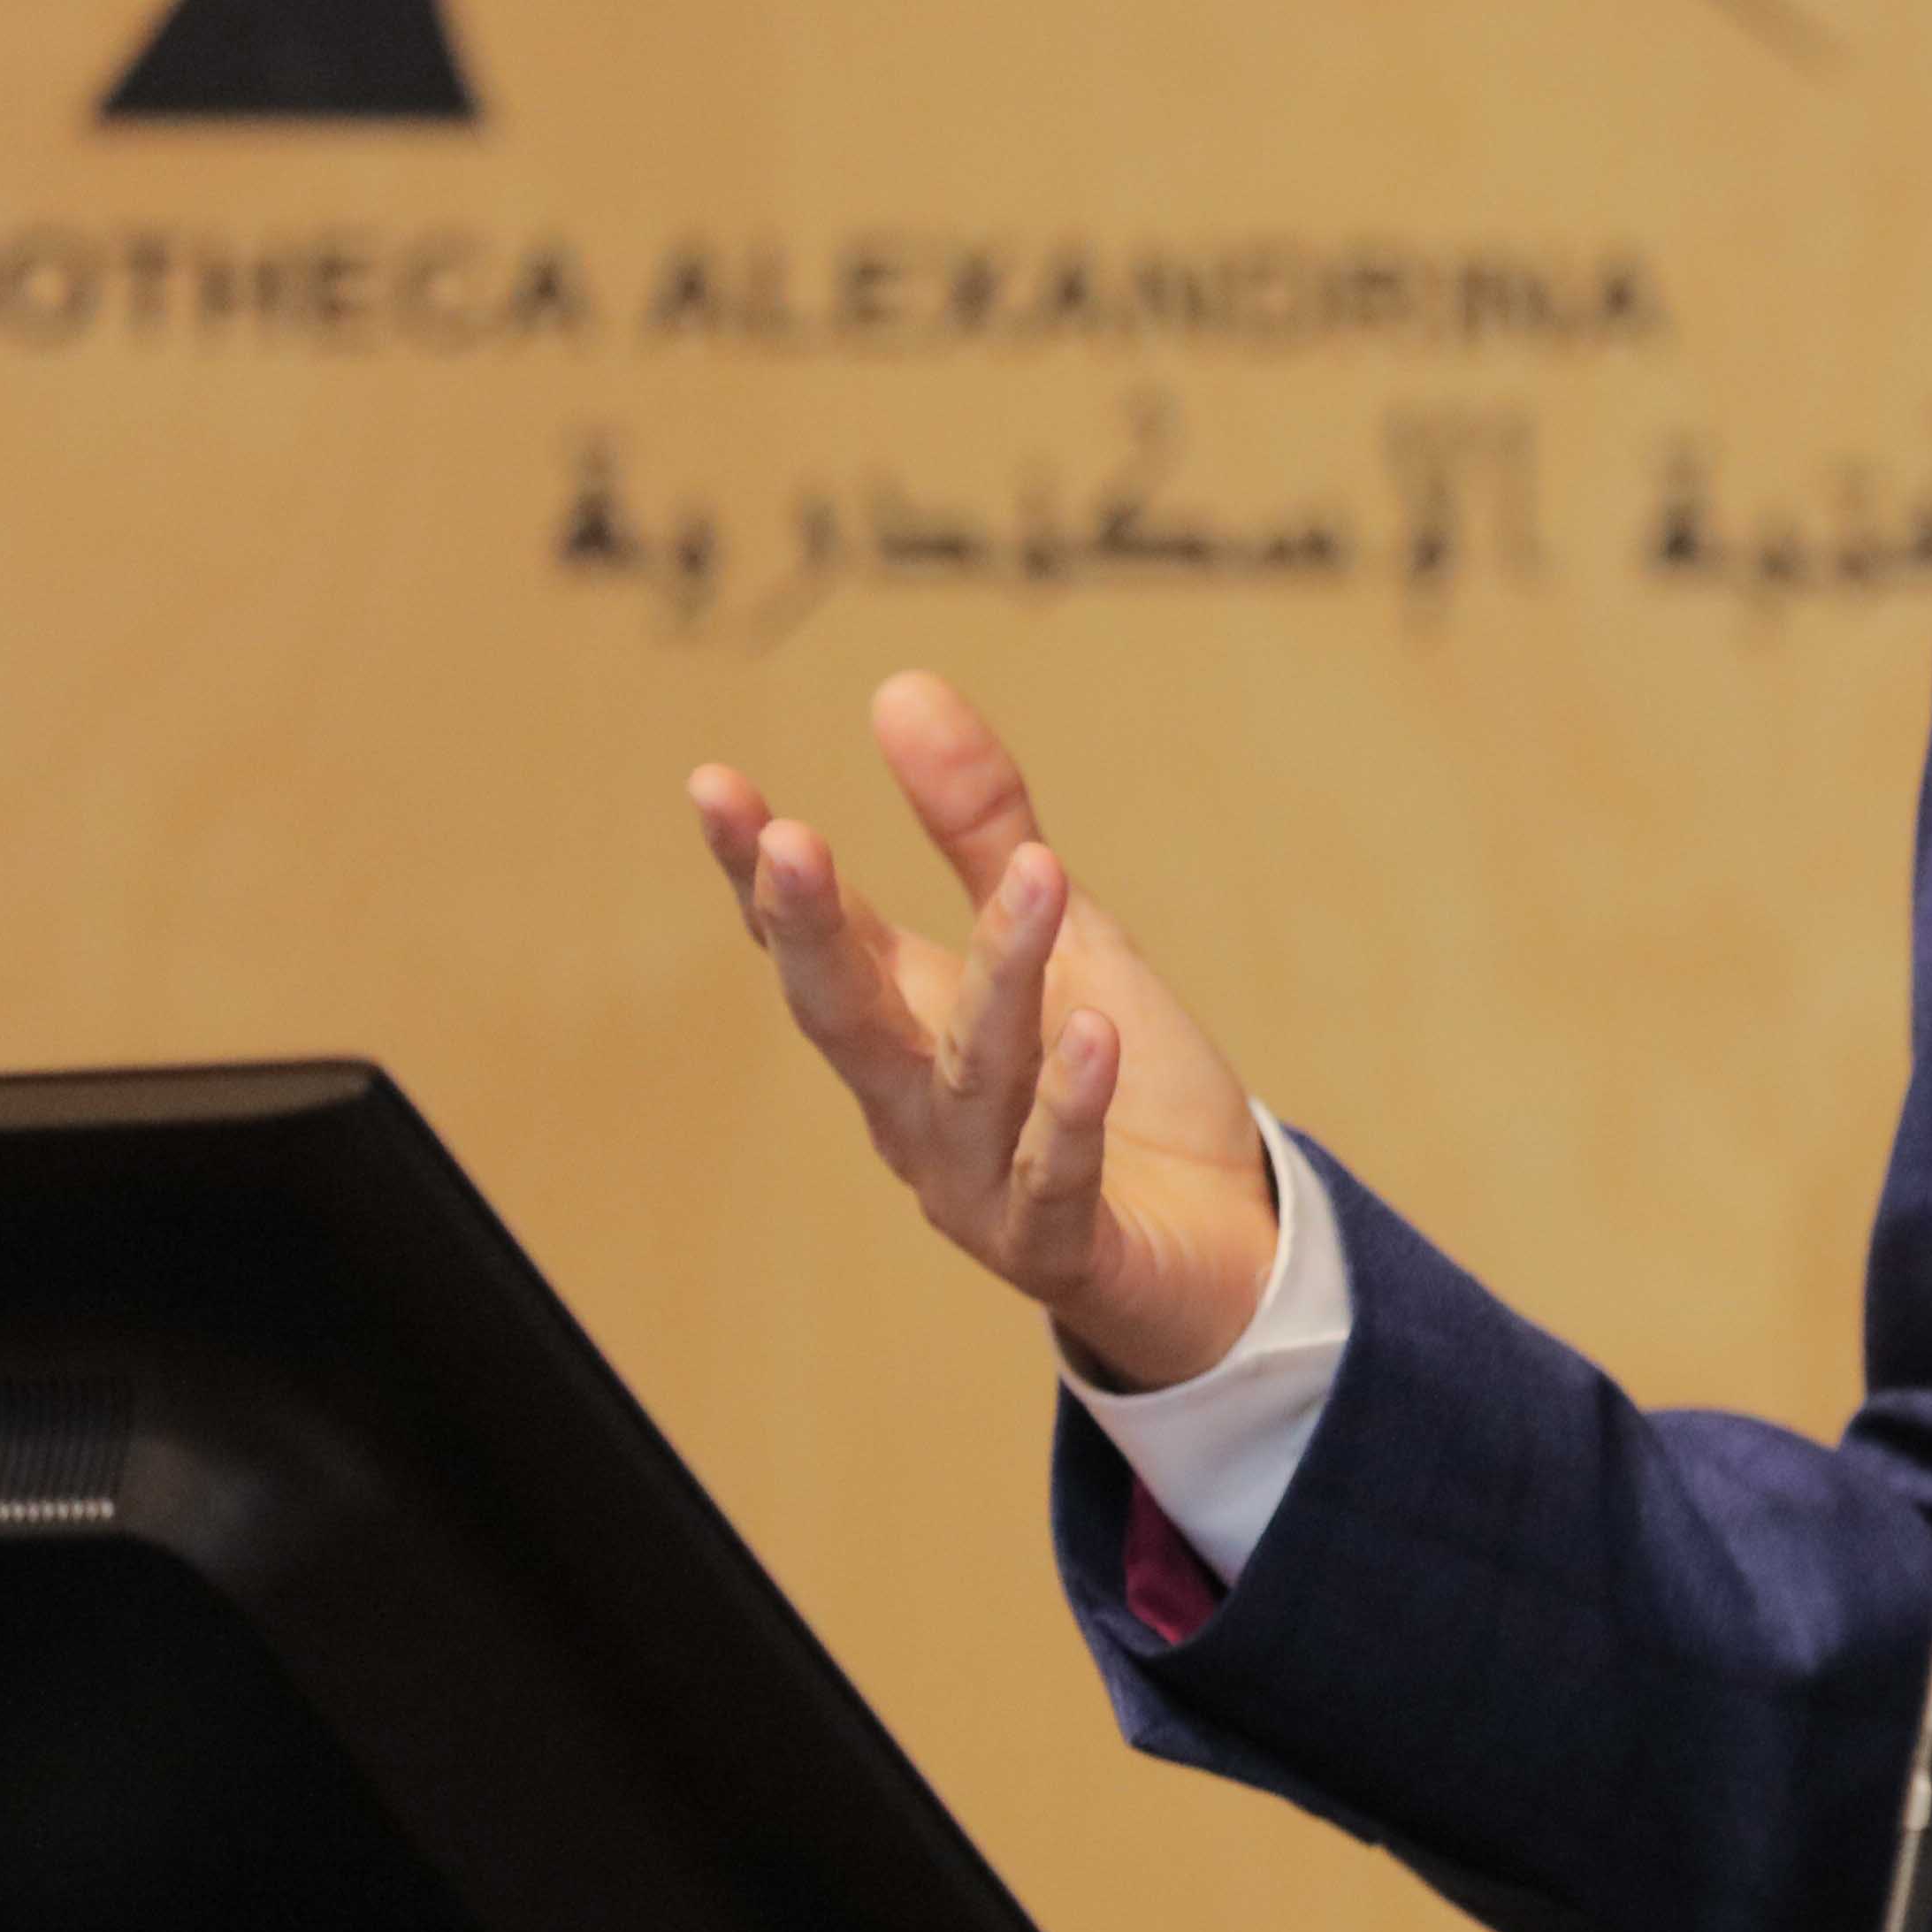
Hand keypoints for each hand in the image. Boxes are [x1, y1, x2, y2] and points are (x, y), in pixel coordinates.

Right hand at [687, 669, 1281, 1388]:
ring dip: (1003, 975)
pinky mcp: (1061, 1245)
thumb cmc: (1118, 1083)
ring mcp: (978, 1186)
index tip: (713, 784)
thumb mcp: (1063, 933)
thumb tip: (897, 686)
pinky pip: (1058, 1174)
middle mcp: (916, 1111)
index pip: (817, 941)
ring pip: (975, 1075)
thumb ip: (984, 828)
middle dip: (812, 934)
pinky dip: (1071, 1106)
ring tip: (1036, 873)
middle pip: (847, 1017)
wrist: (1218, 1243)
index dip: (759, 873)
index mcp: (905, 1028)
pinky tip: (1094, 1031)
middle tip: (786, 840)